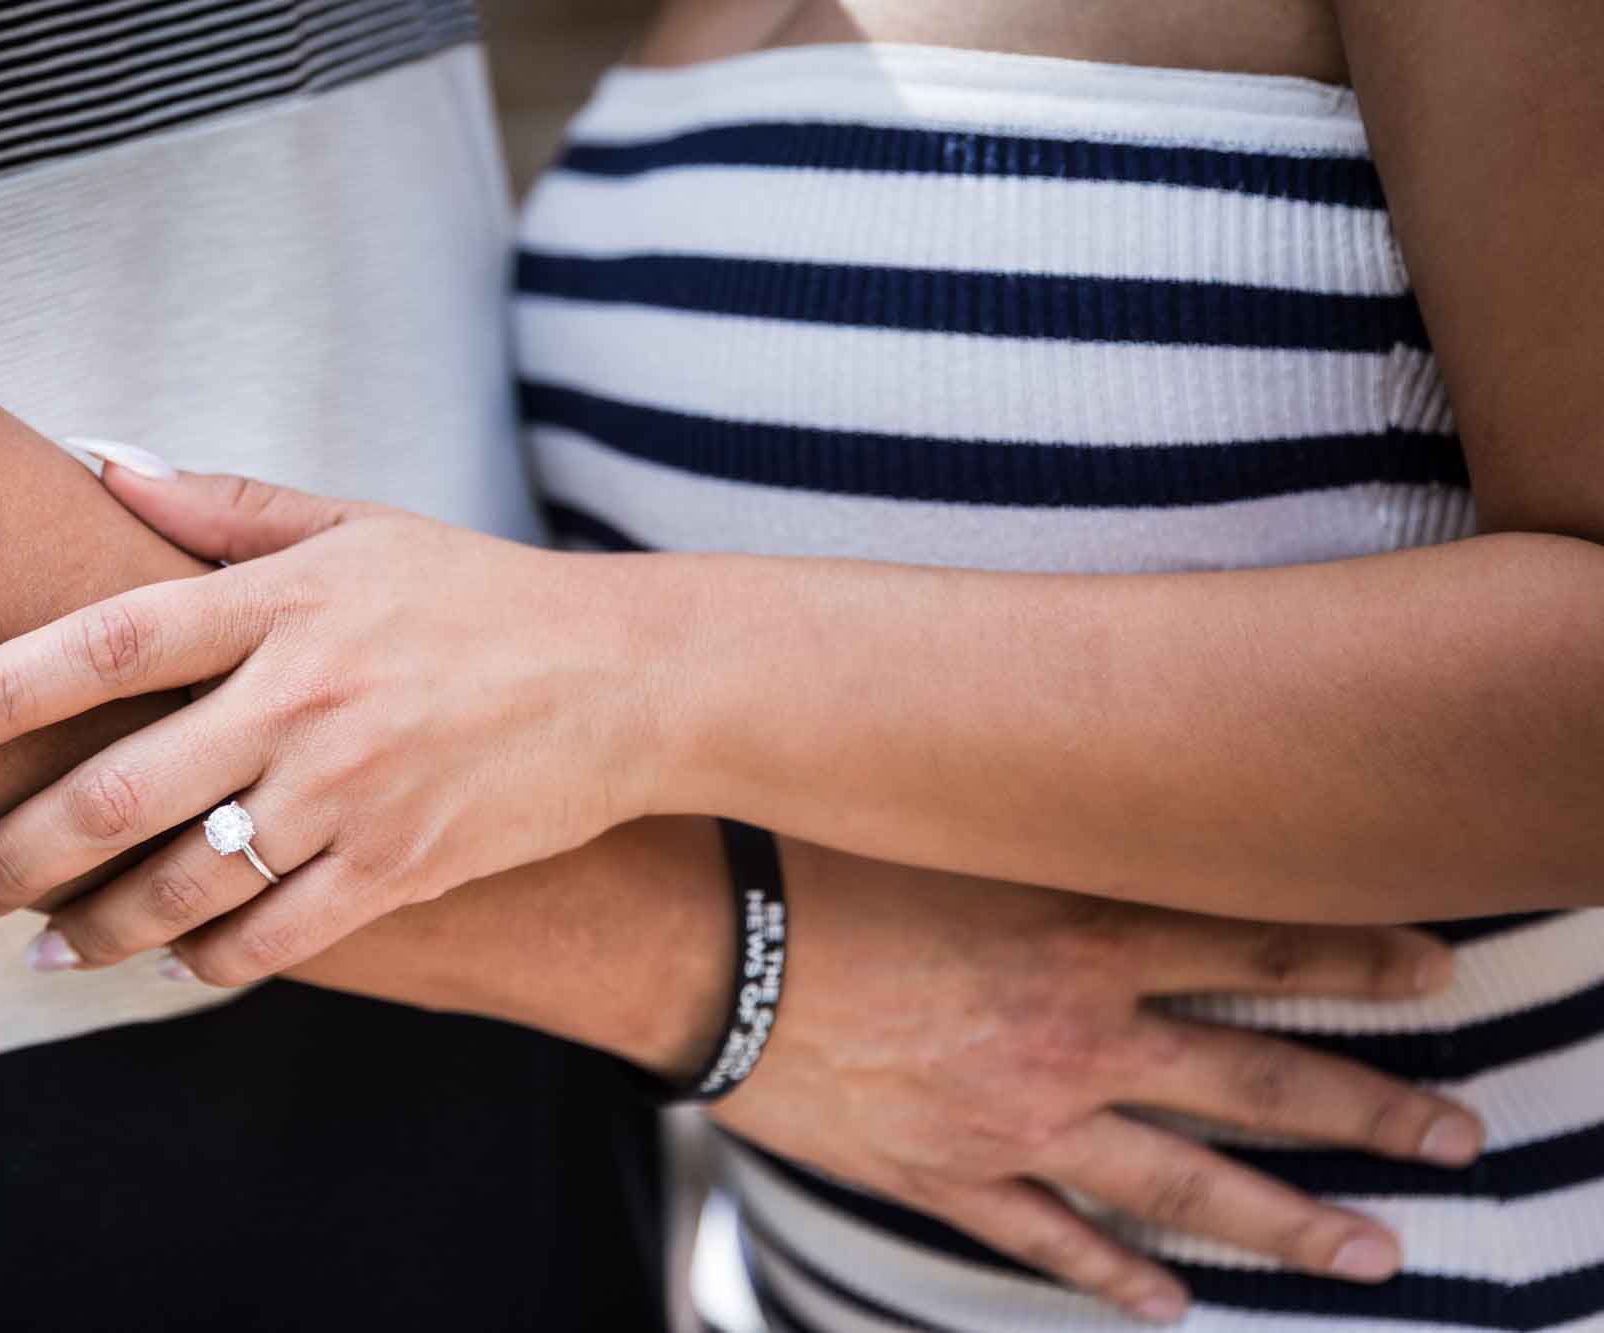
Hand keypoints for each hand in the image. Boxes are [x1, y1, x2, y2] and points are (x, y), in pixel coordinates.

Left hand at [0, 461, 658, 975]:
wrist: (626, 678)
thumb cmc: (479, 595)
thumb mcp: (359, 525)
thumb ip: (222, 506)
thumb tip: (101, 463)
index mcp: (283, 604)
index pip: (103, 642)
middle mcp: (304, 699)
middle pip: (119, 791)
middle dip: (14, 854)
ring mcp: (353, 792)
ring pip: (186, 884)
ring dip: (95, 929)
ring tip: (43, 947)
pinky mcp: (401, 865)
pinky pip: (275, 937)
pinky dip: (206, 960)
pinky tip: (168, 962)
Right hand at [710, 839, 1483, 1321]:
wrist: (703, 943)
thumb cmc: (815, 855)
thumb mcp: (948, 817)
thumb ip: (1043, 821)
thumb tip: (1115, 790)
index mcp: (1077, 935)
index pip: (1255, 944)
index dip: (1357, 957)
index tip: (1438, 973)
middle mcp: (1071, 1035)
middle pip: (1256, 1080)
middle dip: (1371, 1110)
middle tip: (1459, 1136)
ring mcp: (1013, 1120)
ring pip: (1182, 1187)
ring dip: (1288, 1222)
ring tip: (1376, 1253)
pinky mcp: (942, 1175)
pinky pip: (1048, 1242)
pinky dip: (1114, 1280)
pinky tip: (1170, 1309)